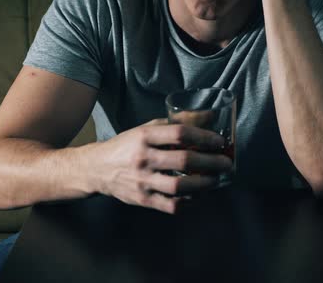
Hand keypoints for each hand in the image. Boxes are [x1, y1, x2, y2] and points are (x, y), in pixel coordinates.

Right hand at [94, 119, 231, 213]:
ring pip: (179, 186)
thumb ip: (175, 124)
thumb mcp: (146, 129)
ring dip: (203, 184)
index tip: (219, 141)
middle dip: (211, 162)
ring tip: (215, 179)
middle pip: (183, 160)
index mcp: (144, 136)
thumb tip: (209, 117)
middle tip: (226, 162)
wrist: (97, 168)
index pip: (180, 134)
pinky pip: (170, 205)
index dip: (204, 137)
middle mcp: (143, 158)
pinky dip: (189, 202)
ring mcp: (141, 181)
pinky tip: (198, 195)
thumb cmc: (127, 146)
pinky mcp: (142, 199)